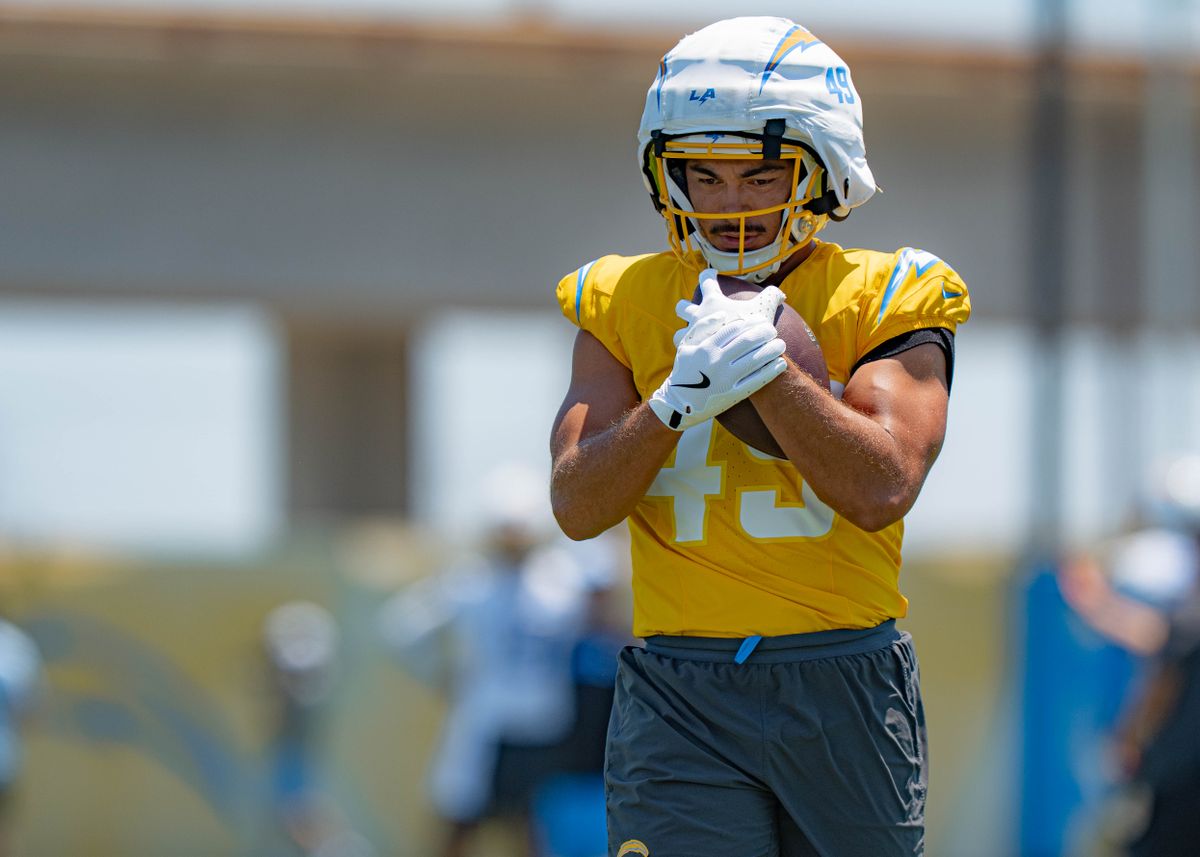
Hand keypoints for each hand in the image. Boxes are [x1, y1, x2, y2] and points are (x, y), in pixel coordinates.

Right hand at [648, 313, 786, 430]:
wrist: (679, 404)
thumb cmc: (684, 370)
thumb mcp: (686, 345)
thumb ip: (702, 327)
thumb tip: (723, 314)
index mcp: (705, 348)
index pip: (734, 328)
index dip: (750, 322)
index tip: (760, 319)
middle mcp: (716, 363)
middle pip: (747, 341)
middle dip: (764, 332)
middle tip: (773, 329)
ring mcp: (725, 380)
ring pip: (755, 360)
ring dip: (772, 350)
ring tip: (781, 344)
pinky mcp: (732, 396)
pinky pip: (756, 381)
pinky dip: (770, 371)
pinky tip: (780, 363)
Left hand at [673, 268, 785, 346]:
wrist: (737, 360)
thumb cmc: (750, 331)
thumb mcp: (764, 309)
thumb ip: (772, 297)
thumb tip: (781, 293)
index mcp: (712, 303)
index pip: (706, 281)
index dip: (708, 276)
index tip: (711, 274)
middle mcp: (696, 317)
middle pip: (683, 307)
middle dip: (685, 307)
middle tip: (692, 310)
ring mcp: (691, 336)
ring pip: (680, 333)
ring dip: (686, 334)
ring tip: (694, 340)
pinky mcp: (689, 354)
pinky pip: (685, 351)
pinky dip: (690, 353)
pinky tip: (696, 357)